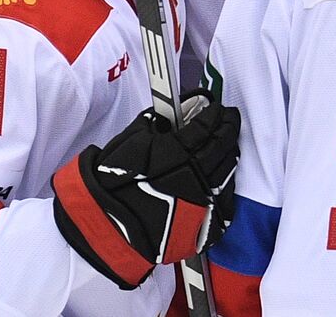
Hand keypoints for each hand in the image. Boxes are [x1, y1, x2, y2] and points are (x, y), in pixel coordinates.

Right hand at [52, 92, 239, 289]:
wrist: (107, 227)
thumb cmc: (114, 182)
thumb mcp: (133, 140)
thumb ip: (159, 121)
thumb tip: (179, 110)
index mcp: (178, 153)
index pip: (209, 125)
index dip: (217, 113)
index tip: (219, 108)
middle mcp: (196, 177)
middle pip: (224, 146)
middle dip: (229, 128)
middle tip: (229, 119)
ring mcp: (204, 203)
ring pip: (228, 172)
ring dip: (229, 154)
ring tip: (226, 144)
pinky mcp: (206, 226)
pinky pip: (225, 200)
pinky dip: (225, 184)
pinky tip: (219, 176)